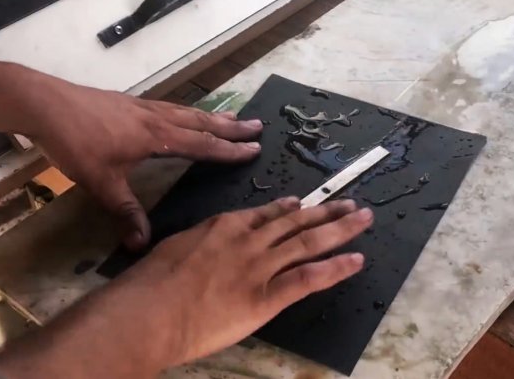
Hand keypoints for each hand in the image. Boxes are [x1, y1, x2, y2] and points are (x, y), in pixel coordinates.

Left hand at [27, 81, 262, 249]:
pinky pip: (171, 106)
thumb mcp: (100, 183)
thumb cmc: (76, 143)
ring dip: (214, 116)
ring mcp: (144, 107)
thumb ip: (125, 211)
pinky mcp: (130, 103)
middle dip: (232, 127)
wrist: (45, 105)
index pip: (202, 145)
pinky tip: (184, 113)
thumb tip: (142, 244)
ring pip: (188, 111)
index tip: (255, 149)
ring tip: (233, 117)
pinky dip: (188, 111)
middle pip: (202, 123)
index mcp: (156, 138)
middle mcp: (157, 119)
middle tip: (258, 126)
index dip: (229, 150)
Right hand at [114, 197, 371, 365]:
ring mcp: (261, 266)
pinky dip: (336, 268)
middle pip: (295, 222)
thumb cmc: (150, 285)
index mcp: (224, 226)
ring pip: (309, 242)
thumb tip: (205, 248)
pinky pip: (309, 278)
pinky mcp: (268, 296)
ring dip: (340, 229)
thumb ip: (199, 244)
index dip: (288, 209)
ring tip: (363, 218)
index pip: (264, 214)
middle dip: (325, 212)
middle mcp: (249, 240)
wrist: (150, 310)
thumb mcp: (175, 249)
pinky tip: (356, 260)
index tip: (303, 203)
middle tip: (350, 203)